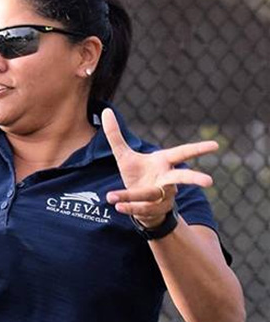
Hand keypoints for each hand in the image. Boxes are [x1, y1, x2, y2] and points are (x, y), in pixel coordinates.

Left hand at [102, 109, 217, 227]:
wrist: (139, 203)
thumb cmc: (137, 174)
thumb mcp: (124, 155)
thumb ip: (115, 135)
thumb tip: (105, 111)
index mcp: (164, 162)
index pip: (183, 153)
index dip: (199, 149)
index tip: (216, 145)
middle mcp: (167, 179)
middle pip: (182, 177)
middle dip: (195, 178)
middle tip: (209, 181)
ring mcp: (162, 196)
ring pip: (152, 196)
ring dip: (133, 197)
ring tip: (112, 197)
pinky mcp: (153, 210)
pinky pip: (141, 209)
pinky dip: (129, 207)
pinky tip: (117, 206)